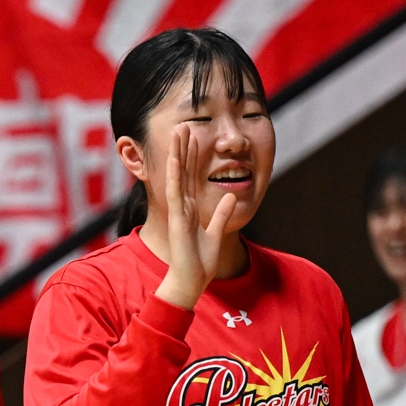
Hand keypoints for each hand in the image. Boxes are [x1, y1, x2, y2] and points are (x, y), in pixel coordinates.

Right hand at [155, 125, 240, 310]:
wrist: (191, 281)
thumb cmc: (200, 263)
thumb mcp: (216, 233)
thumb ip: (221, 214)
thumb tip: (229, 195)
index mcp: (190, 209)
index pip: (192, 177)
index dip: (194, 156)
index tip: (194, 136)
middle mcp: (182, 206)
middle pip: (184, 171)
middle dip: (184, 147)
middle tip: (183, 124)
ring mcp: (179, 211)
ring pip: (178, 175)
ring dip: (178, 153)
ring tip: (178, 131)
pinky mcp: (177, 218)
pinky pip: (176, 192)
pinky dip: (175, 174)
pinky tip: (176, 158)